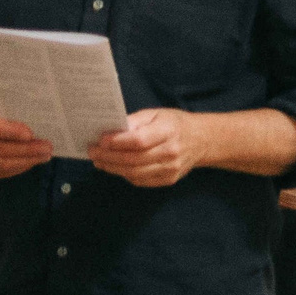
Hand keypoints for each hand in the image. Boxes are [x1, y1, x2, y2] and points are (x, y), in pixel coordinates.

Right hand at [0, 103, 53, 179]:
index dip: (11, 131)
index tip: (30, 134)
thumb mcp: (4, 109)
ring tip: (45, 155)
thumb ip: (16, 115)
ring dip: (27, 161)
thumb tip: (42, 123)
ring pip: (2, 164)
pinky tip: (34, 161)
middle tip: (48, 147)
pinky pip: (2, 172)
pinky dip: (21, 167)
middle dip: (26, 149)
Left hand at [90, 108, 208, 187]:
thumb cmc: (175, 124)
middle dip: (108, 156)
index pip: (139, 140)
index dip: (117, 142)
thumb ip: (134, 121)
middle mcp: (171, 152)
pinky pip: (141, 181)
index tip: (100, 140)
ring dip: (112, 168)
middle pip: (133, 159)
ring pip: (134, 173)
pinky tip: (115, 167)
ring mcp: (171, 168)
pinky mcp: (169, 179)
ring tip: (99, 161)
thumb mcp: (156, 114)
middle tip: (92, 152)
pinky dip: (124, 175)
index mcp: (169, 131)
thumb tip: (111, 131)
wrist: (203, 140)